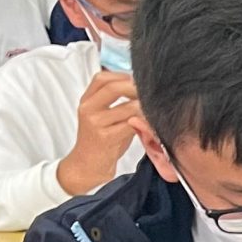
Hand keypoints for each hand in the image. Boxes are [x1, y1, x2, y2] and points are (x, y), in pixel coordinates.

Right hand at [56, 69, 141, 195]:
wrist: (87, 166)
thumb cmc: (101, 142)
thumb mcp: (105, 118)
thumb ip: (118, 104)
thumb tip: (141, 91)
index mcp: (86, 101)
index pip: (101, 78)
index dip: (122, 76)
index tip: (138, 81)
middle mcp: (88, 109)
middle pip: (113, 88)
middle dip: (135, 88)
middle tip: (149, 94)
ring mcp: (96, 123)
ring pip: (126, 107)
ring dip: (144, 108)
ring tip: (154, 111)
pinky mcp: (106, 137)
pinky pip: (131, 125)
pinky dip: (144, 123)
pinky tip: (151, 125)